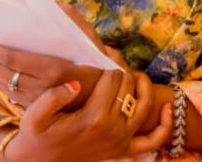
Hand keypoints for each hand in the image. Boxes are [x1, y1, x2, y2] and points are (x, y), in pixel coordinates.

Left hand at [0, 4, 128, 109]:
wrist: (105, 94)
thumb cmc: (96, 61)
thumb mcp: (88, 37)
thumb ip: (70, 18)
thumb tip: (51, 3)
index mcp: (53, 68)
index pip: (12, 59)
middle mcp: (43, 89)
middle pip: (4, 73)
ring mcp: (39, 102)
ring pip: (4, 86)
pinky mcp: (37, 110)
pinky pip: (11, 97)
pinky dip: (2, 83)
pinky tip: (1, 72)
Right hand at [6, 70, 171, 161]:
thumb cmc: (35, 135)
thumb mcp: (34, 116)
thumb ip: (53, 97)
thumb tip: (76, 83)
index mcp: (92, 118)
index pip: (112, 78)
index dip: (109, 60)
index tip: (103, 51)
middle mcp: (111, 130)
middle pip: (128, 86)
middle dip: (122, 68)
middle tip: (112, 57)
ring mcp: (120, 141)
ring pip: (145, 106)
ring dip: (144, 86)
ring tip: (134, 73)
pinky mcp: (123, 150)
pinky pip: (153, 141)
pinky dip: (165, 125)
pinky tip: (167, 108)